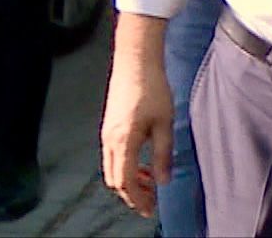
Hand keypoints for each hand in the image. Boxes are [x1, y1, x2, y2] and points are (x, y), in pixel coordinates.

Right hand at [100, 21, 172, 217]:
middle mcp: (109, 141)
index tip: (149, 210)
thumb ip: (163, 154)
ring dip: (130, 179)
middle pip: (116, 179)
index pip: (126, 182)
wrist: (135, 61)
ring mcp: (106, 134)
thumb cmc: (153, 88)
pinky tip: (143, 161)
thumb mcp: (165, 123)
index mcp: (123, 142)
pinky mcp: (109, 126)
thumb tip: (163, 180)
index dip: (137, 199)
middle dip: (132, 194)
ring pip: (113, 169)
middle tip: (151, 200)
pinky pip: (113, 156)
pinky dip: (126, 166)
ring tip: (151, 179)